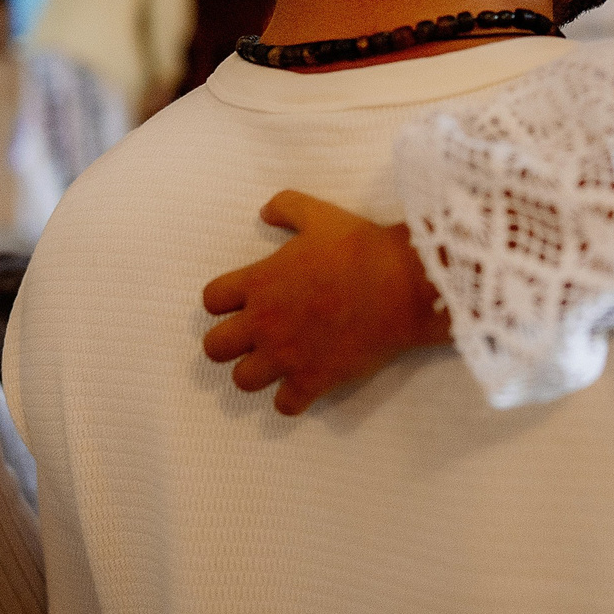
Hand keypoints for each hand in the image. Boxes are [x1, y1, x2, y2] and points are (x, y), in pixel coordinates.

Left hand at [201, 192, 452, 414]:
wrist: (403, 285)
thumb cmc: (360, 247)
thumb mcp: (319, 214)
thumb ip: (285, 207)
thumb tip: (264, 212)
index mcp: (259, 282)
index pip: (211, 300)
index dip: (223, 301)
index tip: (242, 301)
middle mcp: (263, 323)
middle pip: (214, 348)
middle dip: (229, 343)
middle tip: (252, 336)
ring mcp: (287, 356)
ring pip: (242, 381)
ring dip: (256, 372)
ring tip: (276, 362)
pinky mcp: (314, 380)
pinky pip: (284, 406)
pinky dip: (291, 399)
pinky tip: (304, 384)